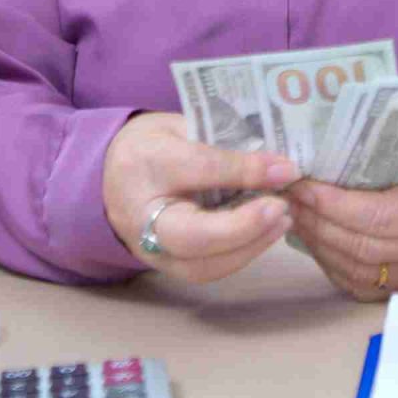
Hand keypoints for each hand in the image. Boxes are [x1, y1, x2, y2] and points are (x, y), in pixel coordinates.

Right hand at [102, 113, 298, 282]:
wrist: (112, 174)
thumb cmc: (155, 144)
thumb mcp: (185, 127)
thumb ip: (224, 144)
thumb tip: (280, 166)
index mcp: (145, 161)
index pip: (197, 169)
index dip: (245, 170)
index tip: (286, 168)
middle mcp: (139, 213)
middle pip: (192, 235)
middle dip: (244, 227)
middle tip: (282, 206)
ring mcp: (148, 248)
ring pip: (201, 265)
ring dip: (250, 246)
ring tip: (282, 219)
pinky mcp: (164, 267)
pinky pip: (205, 271)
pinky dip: (241, 254)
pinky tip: (266, 233)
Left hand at [284, 136, 397, 300]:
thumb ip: (381, 142)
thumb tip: (325, 139)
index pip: (379, 215)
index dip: (335, 205)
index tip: (303, 186)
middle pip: (362, 244)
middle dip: (318, 221)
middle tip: (288, 199)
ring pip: (354, 267)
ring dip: (316, 242)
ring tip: (292, 215)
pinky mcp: (396, 288)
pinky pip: (353, 282)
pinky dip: (326, 261)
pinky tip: (309, 237)